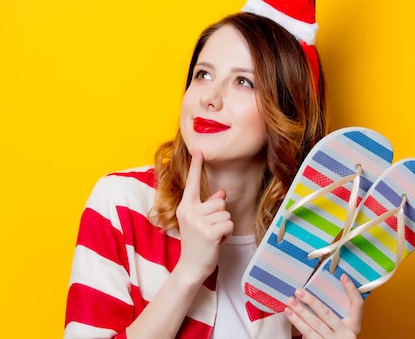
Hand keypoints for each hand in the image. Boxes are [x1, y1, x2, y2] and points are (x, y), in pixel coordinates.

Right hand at [174, 149, 233, 283]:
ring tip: (213, 236)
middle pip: (219, 202)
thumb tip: (221, 193)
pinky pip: (229, 224)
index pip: (191, 182)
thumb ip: (208, 205)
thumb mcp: (199, 221)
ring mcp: (198, 222)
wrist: (191, 266)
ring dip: (224, 226)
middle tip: (209, 230)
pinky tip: (217, 242)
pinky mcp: (209, 232)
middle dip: (220, 216)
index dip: (196, 165)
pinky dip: (227, 234)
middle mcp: (189, 212)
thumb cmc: (197, 242)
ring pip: (226, 213)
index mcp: (185, 207)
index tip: (199, 148)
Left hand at [285, 274, 363, 338]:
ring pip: (315, 324)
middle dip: (311, 301)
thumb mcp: (341, 329)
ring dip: (300, 311)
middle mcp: (346, 334)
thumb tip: (315, 297)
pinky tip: (290, 314)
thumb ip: (335, 317)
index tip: (343, 276)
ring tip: (290, 301)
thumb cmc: (336, 338)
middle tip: (299, 291)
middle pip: (327, 314)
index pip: (357, 306)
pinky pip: (308, 333)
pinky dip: (297, 322)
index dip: (352, 291)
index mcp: (353, 327)